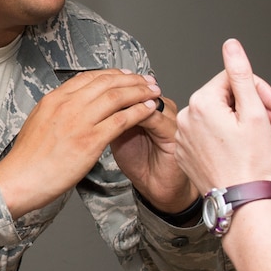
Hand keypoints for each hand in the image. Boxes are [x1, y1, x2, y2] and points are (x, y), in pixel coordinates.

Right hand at [0, 69, 161, 218]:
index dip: (112, 74)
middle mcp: (67, 105)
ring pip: (117, 97)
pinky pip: (121, 120)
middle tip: (147, 80)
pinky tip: (149, 110)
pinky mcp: (90, 141)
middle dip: (131, 79)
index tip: (126, 76)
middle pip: (106, 82)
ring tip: (154, 91)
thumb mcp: (38, 123)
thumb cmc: (26, 160)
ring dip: (140, 92)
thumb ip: (56, 111)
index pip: (88, 77)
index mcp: (54, 99)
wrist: (18, 180)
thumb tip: (69, 106)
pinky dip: (138, 112)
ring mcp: (79, 122)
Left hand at [109, 93, 195, 213]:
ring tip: (113, 102)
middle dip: (124, 89)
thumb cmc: (138, 162)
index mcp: (149, 106)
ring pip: (151, 102)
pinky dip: (143, 116)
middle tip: (104, 90)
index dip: (117, 85)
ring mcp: (170, 119)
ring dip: (133, 101)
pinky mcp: (175, 134)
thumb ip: (111, 116)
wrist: (154, 186)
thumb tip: (95, 102)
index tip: (97, 85)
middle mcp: (162, 109)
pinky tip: (129, 117)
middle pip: (143, 91)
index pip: (134, 87)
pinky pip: (159, 120)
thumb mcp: (117, 134)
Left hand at [175, 40, 270, 196]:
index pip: (232, 79)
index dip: (258, 90)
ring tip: (252, 141)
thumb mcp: (254, 111)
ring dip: (236, 122)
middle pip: (222, 97)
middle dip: (248, 106)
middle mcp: (185, 118)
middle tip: (268, 123)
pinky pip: (205, 136)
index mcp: (201, 103)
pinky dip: (222, 139)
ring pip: (215, 117)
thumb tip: (231, 46)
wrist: (244, 204)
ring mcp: (183, 138)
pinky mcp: (185, 155)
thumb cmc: (253, 164)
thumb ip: (241, 74)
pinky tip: (237, 153)